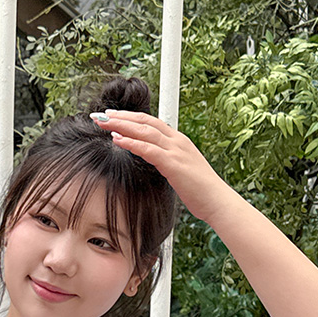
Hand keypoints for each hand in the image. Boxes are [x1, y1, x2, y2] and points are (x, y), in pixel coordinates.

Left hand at [91, 110, 233, 225]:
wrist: (217, 201)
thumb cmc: (200, 191)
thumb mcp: (182, 171)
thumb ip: (168, 162)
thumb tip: (154, 161)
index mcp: (179, 141)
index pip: (151, 122)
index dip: (131, 117)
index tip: (113, 115)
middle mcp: (177, 140)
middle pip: (144, 121)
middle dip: (121, 116)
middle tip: (100, 115)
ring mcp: (176, 150)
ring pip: (144, 131)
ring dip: (121, 125)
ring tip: (103, 122)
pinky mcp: (173, 163)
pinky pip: (148, 149)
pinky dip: (131, 142)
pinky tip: (116, 139)